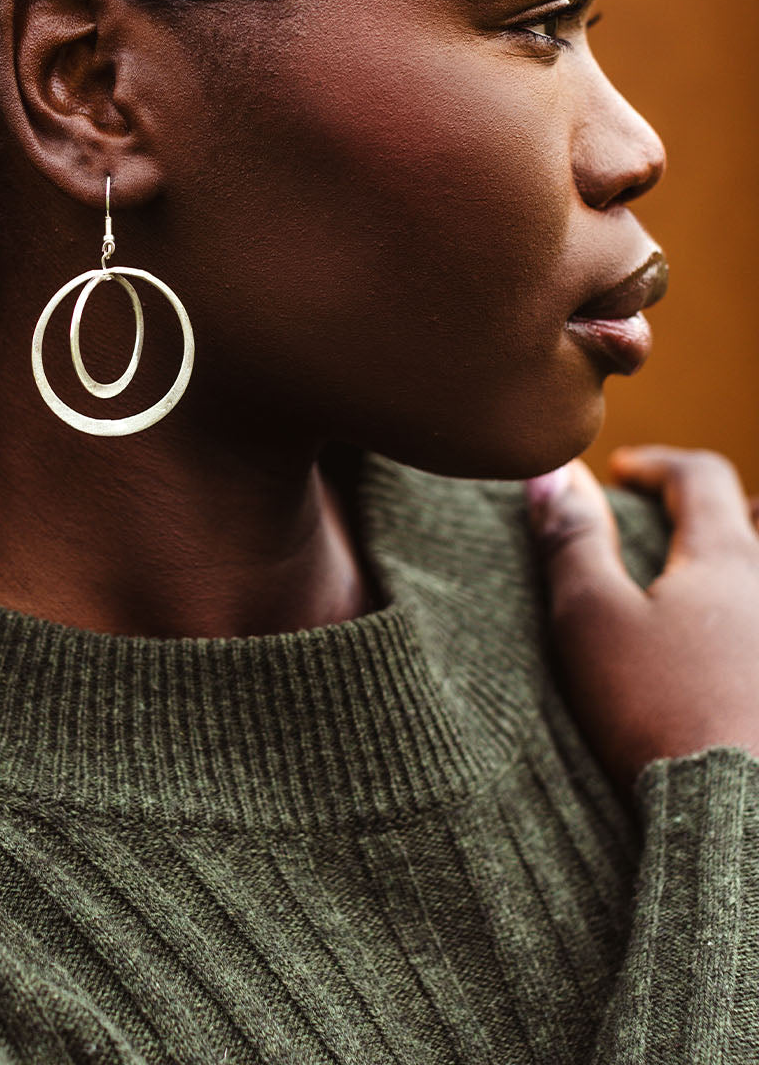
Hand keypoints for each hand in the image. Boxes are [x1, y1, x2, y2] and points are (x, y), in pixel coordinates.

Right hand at [525, 445, 758, 802]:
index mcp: (727, 556)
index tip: (622, 474)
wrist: (742, 825)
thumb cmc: (659, 715)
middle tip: (686, 526)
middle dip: (726, 508)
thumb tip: (552, 470)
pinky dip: (756, 627)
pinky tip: (741, 657)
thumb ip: (573, 540)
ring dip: (753, 561)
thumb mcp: (592, 621)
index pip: (699, 476)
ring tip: (725, 589)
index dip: (656, 465)